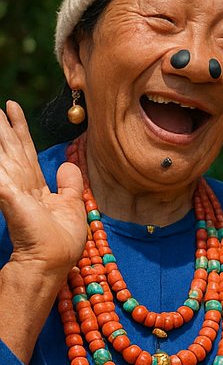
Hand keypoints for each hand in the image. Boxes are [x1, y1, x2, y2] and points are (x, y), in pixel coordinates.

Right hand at [0, 99, 85, 276]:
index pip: (25, 151)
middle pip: (11, 146)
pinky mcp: (7, 193)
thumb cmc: (60, 241)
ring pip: (2, 152)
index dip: (20, 129)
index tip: (13, 108)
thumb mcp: (72, 206)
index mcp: (34, 186)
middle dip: (5, 124)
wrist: (50, 260)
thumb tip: (69, 165)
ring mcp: (11, 187)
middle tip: (0, 104)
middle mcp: (20, 183)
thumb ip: (70, 184)